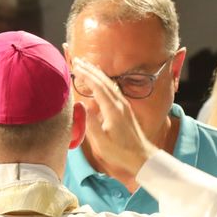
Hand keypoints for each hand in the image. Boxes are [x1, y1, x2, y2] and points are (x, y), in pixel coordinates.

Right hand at [70, 58, 156, 175]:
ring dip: (97, 73)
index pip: (97, 86)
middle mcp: (120, 103)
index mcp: (113, 109)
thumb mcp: (101, 142)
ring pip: (109, 84)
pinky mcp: (125, 109)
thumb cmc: (120, 152)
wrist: (141, 156)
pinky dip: (104, 81)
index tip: (75, 67)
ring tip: (86, 66)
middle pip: (104, 81)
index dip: (86, 76)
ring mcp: (124, 105)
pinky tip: (100, 80)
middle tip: (77, 61)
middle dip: (90, 70)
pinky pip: (113, 89)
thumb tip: (82, 105)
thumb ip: (91, 123)